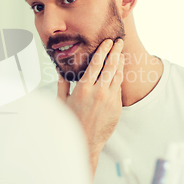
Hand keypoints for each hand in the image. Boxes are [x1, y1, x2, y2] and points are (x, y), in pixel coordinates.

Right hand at [57, 38, 124, 174]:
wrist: (85, 142)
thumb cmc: (71, 122)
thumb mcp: (62, 102)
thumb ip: (63, 84)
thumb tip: (61, 71)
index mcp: (84, 88)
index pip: (97, 63)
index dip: (103, 50)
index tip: (107, 41)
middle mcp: (99, 92)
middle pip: (111, 66)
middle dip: (116, 51)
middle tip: (119, 41)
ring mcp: (110, 100)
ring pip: (118, 76)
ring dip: (120, 63)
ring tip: (121, 54)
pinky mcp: (117, 107)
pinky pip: (119, 88)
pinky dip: (120, 78)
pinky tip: (119, 72)